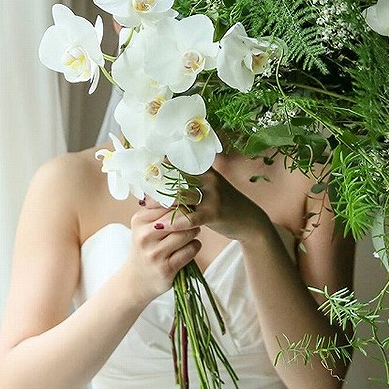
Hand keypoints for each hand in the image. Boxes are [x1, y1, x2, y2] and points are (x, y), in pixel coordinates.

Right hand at [120, 202, 201, 303]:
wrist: (136, 280)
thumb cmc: (145, 248)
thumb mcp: (144, 226)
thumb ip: (158, 209)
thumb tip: (181, 189)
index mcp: (139, 221)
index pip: (167, 203)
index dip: (182, 203)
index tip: (189, 204)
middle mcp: (144, 237)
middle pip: (179, 218)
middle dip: (190, 217)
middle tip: (195, 218)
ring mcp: (155, 254)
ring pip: (186, 234)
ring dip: (194, 232)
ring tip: (193, 232)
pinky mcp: (166, 269)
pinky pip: (190, 250)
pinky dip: (195, 246)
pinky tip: (191, 246)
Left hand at [143, 159, 269, 243]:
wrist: (249, 221)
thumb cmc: (224, 205)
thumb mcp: (210, 188)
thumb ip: (191, 183)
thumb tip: (165, 179)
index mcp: (205, 171)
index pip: (180, 163)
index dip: (161, 164)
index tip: (142, 165)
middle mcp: (208, 179)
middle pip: (177, 178)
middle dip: (157, 182)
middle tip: (139, 184)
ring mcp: (212, 195)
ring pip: (181, 196)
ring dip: (161, 201)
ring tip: (145, 204)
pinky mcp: (214, 212)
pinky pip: (190, 217)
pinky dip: (175, 222)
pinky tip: (162, 225)